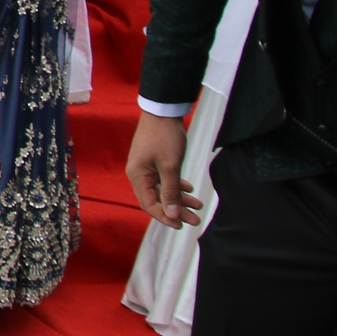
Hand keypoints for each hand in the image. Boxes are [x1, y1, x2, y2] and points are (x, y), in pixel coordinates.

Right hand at [126, 110, 201, 227]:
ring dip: (180, 198)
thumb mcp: (170, 166)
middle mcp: (140, 174)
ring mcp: (147, 167)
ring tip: (198, 206)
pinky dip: (177, 185)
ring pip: (164, 190)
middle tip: (195, 220)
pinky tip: (190, 189)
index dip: (165, 217)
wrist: (163, 110)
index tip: (181, 225)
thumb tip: (172, 214)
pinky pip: (166, 179)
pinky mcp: (155, 160)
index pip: (149, 205)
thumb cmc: (164, 137)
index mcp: (138, 177)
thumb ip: (171, 192)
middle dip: (177, 210)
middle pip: (158, 199)